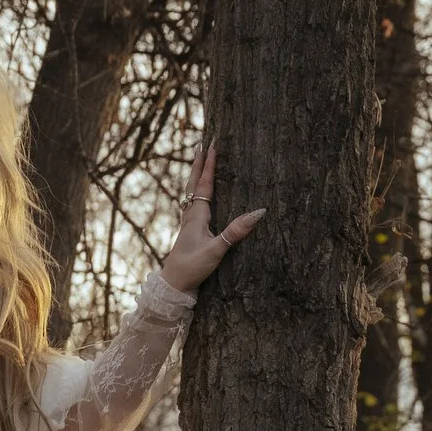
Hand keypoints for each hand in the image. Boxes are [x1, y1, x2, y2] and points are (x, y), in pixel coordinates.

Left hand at [161, 142, 264, 292]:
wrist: (173, 285)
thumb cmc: (192, 268)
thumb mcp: (216, 250)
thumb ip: (235, 232)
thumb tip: (258, 213)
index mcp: (196, 215)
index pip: (204, 184)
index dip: (209, 165)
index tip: (212, 145)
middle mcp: (190, 216)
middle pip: (194, 184)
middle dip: (199, 164)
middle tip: (202, 145)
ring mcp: (188, 224)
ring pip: (192, 193)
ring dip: (196, 176)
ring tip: (200, 163)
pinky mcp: (189, 232)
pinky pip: (193, 204)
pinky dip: (197, 192)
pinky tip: (198, 196)